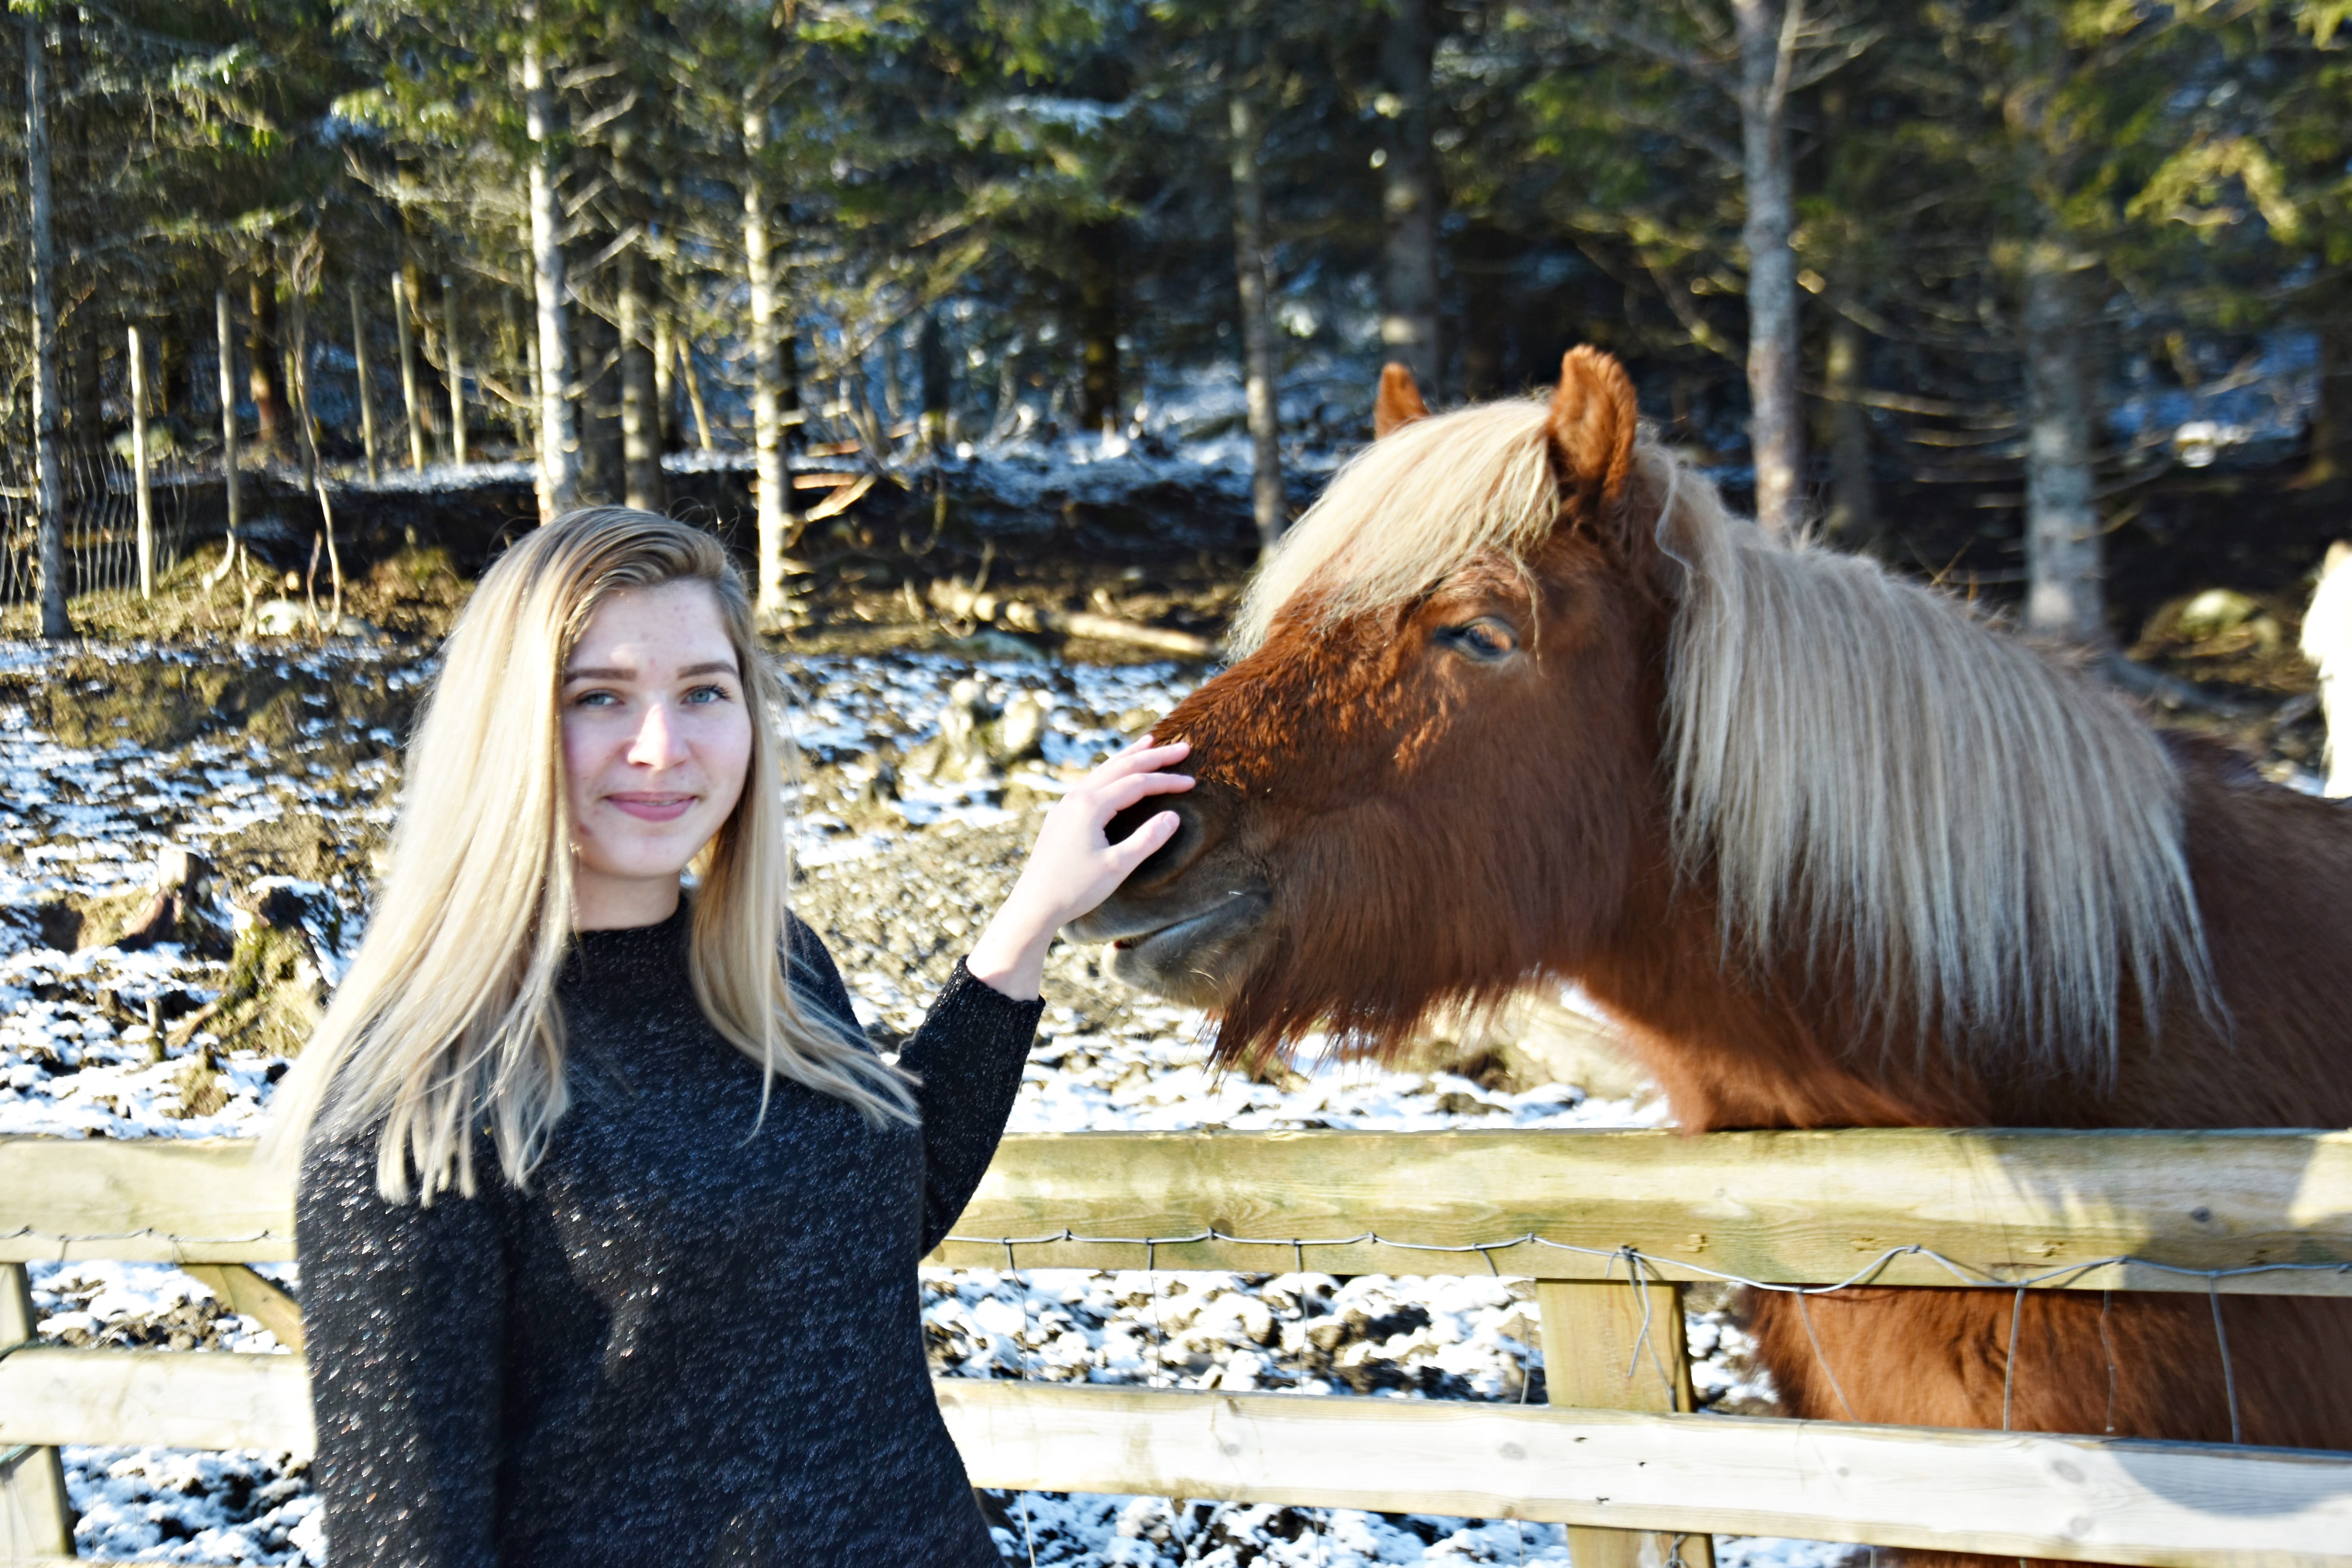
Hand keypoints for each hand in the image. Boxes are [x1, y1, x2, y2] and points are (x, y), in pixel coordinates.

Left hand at [965, 739, 1192, 999]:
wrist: (1034, 904)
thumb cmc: (1075, 889)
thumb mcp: (1118, 866)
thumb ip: (1147, 839)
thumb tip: (1174, 817)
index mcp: (1091, 806)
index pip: (1137, 784)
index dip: (1166, 781)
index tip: (1191, 782)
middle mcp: (1076, 798)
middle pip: (1121, 767)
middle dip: (1153, 756)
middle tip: (1181, 748)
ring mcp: (1065, 805)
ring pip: (1103, 770)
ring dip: (1129, 756)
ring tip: (1149, 744)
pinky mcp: (1060, 816)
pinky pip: (1091, 782)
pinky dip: (1111, 771)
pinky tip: (1116, 774)